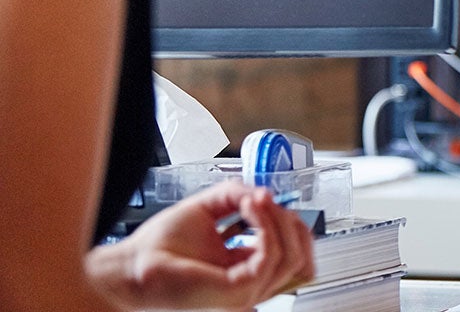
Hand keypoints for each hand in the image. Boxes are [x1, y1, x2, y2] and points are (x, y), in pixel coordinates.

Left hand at [87, 182, 315, 310]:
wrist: (131, 265)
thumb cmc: (158, 247)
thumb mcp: (207, 208)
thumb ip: (237, 196)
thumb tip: (265, 193)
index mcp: (246, 268)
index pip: (294, 252)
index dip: (290, 222)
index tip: (268, 199)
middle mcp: (251, 283)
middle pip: (303, 256)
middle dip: (290, 219)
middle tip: (266, 198)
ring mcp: (248, 291)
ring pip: (292, 255)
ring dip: (277, 218)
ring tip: (253, 200)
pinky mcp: (239, 290)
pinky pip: (270, 254)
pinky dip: (264, 225)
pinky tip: (248, 208)